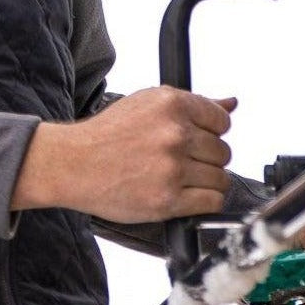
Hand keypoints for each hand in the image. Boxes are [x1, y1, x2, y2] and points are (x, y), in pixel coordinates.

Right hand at [12, 86, 235, 223]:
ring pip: (220, 178)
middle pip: (222, 151)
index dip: (213, 132)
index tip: (201, 140)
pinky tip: (188, 195)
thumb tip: (231, 103)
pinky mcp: (168, 200)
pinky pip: (212, 202)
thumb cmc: (107, 134)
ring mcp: (173, 168)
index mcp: (172, 104)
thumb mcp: (147, 103)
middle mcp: (175, 134)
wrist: (73, 164)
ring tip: (184, 180)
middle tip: (186, 162)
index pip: (222, 120)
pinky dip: (205, 201)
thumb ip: (194, 104)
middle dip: (207, 158)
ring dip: (207, 182)